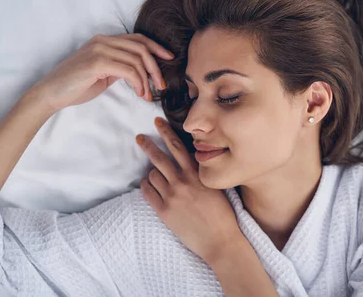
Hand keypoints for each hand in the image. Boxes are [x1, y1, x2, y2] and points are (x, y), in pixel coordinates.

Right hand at [27, 33, 173, 113]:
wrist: (50, 93)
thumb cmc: (75, 86)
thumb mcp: (102, 73)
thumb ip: (119, 67)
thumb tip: (139, 71)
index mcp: (104, 41)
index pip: (138, 39)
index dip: (156, 47)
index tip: (169, 59)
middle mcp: (103, 41)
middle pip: (142, 47)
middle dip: (156, 66)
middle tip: (161, 84)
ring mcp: (100, 50)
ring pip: (137, 59)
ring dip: (147, 79)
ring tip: (147, 94)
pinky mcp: (97, 62)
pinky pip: (129, 70)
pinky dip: (138, 82)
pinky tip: (139, 93)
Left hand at [136, 117, 244, 265]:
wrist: (220, 240)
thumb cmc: (222, 214)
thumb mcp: (216, 185)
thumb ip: (201, 172)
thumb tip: (190, 160)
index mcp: (196, 173)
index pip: (178, 146)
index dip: (166, 132)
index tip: (158, 122)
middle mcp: (182, 182)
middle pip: (159, 157)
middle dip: (147, 145)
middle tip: (140, 138)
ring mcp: (172, 196)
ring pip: (152, 175)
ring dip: (152, 173)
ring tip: (156, 176)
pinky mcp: (164, 211)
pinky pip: (147, 192)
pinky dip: (146, 186)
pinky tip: (149, 186)